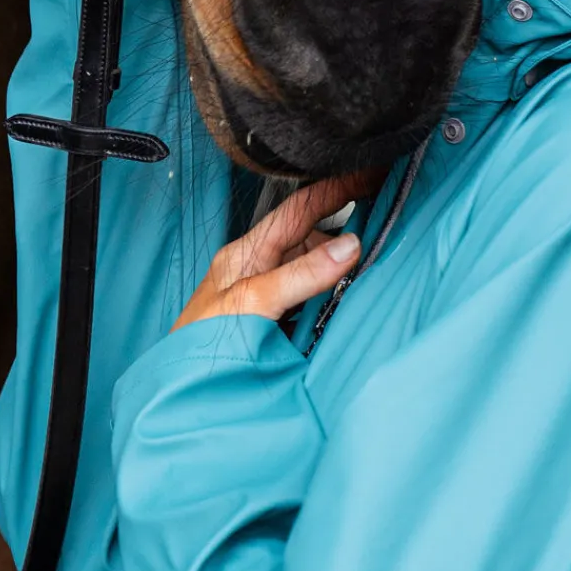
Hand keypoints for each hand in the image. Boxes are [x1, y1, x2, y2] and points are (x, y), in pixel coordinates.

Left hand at [172, 175, 376, 330]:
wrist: (183, 396)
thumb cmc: (200, 347)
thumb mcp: (251, 305)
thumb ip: (299, 276)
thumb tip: (349, 246)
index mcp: (246, 253)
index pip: (298, 208)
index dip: (336, 188)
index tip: (371, 173)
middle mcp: (258, 269)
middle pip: (310, 239)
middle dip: (346, 231)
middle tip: (387, 225)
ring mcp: (268, 297)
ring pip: (314, 269)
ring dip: (342, 267)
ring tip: (374, 268)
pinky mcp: (277, 324)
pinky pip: (314, 298)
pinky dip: (336, 295)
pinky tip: (351, 302)